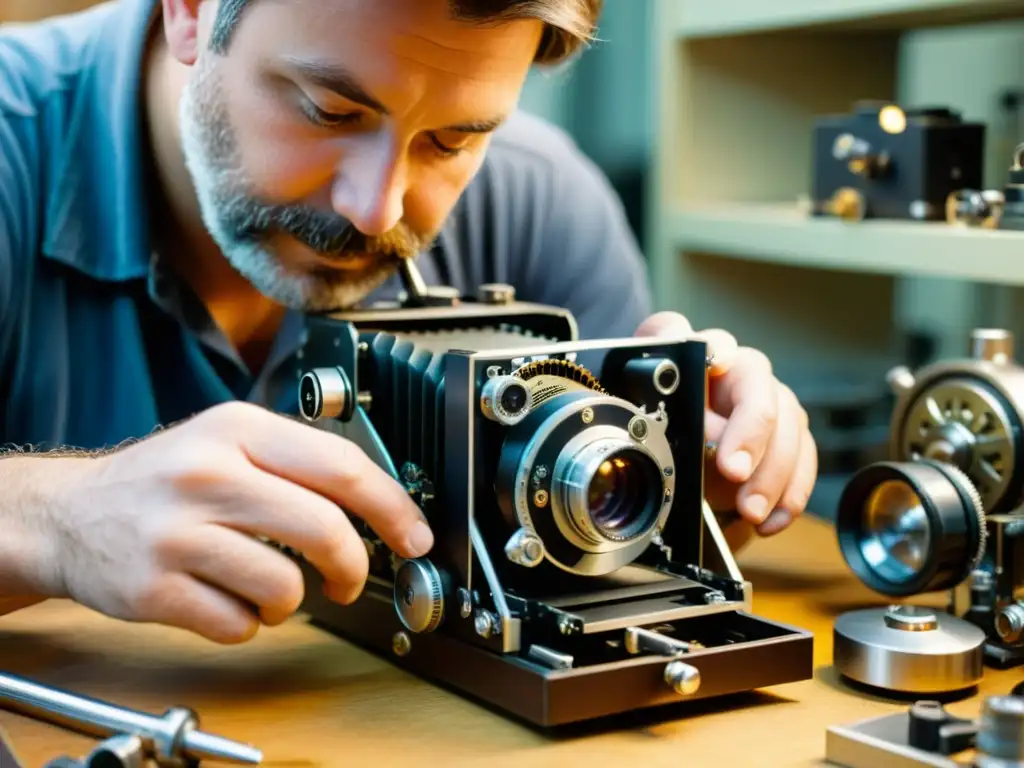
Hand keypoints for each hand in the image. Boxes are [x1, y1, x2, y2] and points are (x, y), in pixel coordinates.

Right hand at [33, 402, 431, 642]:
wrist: (70, 514)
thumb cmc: (165, 480)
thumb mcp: (228, 442)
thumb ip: (298, 462)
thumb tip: (382, 502)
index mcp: (237, 429)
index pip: (342, 466)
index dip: (392, 507)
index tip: (414, 536)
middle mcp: (208, 474)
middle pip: (325, 529)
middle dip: (352, 565)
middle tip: (348, 578)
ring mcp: (177, 533)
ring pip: (285, 585)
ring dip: (291, 600)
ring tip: (269, 585)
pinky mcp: (154, 588)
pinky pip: (238, 623)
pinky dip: (246, 621)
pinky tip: (225, 597)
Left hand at [635, 312, 817, 536]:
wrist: (680, 457)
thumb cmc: (662, 432)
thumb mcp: (648, 429)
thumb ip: (672, 423)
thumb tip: (702, 441)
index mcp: (690, 356)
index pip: (691, 333)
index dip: (707, 346)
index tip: (714, 365)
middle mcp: (734, 368)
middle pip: (756, 383)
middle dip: (749, 432)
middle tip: (732, 471)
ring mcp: (767, 397)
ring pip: (788, 422)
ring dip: (772, 474)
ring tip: (750, 510)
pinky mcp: (789, 432)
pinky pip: (803, 459)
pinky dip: (789, 495)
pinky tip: (769, 520)